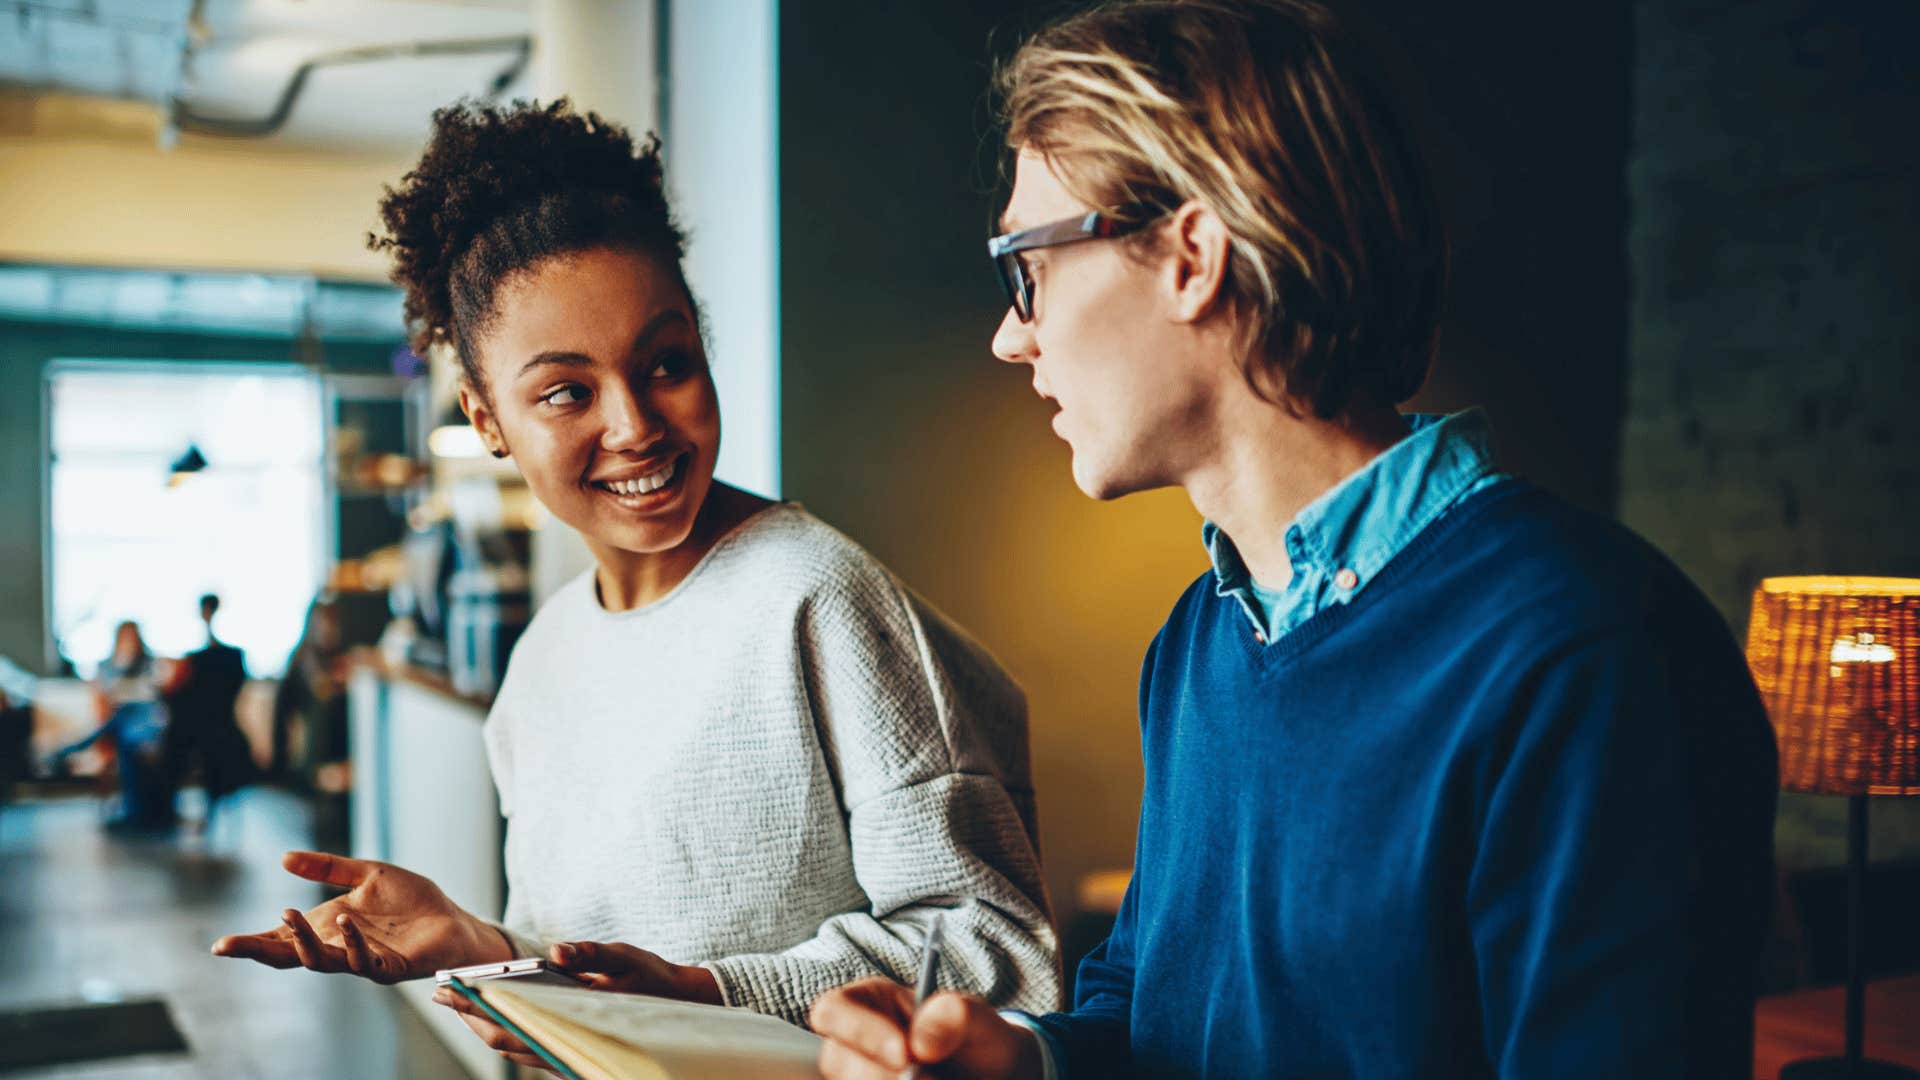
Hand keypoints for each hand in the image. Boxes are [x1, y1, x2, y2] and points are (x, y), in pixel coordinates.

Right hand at [211, 851, 510, 982]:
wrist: (453, 921)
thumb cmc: (412, 901)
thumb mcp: (367, 874)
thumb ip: (328, 867)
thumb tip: (283, 857)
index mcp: (328, 926)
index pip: (283, 938)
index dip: (252, 942)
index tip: (219, 945)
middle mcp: (338, 946)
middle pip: (290, 956)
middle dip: (259, 951)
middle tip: (230, 945)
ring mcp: (361, 960)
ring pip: (321, 961)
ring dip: (303, 940)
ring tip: (291, 913)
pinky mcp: (389, 967)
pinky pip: (363, 961)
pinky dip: (351, 942)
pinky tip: (344, 921)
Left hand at [430, 940, 722, 1070]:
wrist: (684, 1009)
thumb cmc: (653, 981)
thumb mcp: (625, 958)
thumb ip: (590, 953)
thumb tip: (557, 950)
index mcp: (574, 1022)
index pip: (511, 1020)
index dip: (474, 1007)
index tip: (448, 989)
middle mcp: (566, 1045)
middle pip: (503, 1037)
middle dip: (468, 1015)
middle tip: (439, 992)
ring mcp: (566, 1052)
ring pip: (512, 1044)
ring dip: (482, 1023)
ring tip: (457, 999)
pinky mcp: (570, 1050)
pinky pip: (528, 1045)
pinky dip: (505, 1027)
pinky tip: (493, 1009)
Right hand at [809, 979, 1043, 1079]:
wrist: (988, 1075)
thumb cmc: (975, 1038)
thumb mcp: (976, 1017)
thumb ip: (955, 1015)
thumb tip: (921, 1042)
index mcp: (867, 1002)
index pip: (833, 1011)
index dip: (860, 1031)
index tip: (904, 1054)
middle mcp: (853, 1043)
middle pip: (835, 1061)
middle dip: (878, 1075)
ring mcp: (857, 1075)